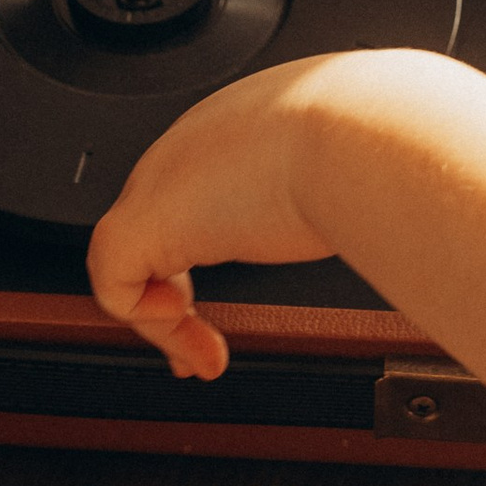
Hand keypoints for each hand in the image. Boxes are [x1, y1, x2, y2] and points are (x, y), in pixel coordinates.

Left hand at [85, 62, 337, 378]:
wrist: (353, 132)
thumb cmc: (363, 141)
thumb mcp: (344, 160)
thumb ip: (335, 185)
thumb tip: (371, 216)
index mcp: (230, 129)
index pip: (194, 194)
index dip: (202, 249)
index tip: (231, 294)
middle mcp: (188, 150)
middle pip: (155, 228)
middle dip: (174, 295)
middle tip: (206, 347)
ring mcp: (160, 184)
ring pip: (128, 260)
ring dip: (164, 322)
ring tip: (204, 356)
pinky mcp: (144, 222)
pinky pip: (114, 283)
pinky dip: (146, 319)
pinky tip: (191, 326)